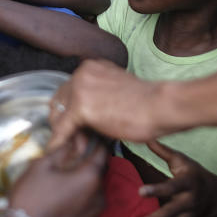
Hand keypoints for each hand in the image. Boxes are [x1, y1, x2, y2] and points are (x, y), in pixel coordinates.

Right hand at [8, 131, 107, 216]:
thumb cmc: (32, 197)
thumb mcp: (41, 166)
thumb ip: (61, 150)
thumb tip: (72, 140)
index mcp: (90, 177)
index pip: (101, 153)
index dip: (95, 142)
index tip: (88, 136)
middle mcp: (99, 196)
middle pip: (97, 173)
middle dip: (86, 165)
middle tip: (68, 161)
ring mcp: (95, 216)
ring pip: (93, 192)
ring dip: (82, 184)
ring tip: (62, 183)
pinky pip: (88, 208)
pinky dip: (80, 201)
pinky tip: (62, 201)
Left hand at [48, 59, 168, 145]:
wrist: (161, 105)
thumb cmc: (149, 101)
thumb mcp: (117, 90)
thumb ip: (99, 96)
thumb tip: (90, 113)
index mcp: (91, 67)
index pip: (69, 89)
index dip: (71, 110)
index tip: (77, 125)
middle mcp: (81, 73)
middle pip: (61, 101)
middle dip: (65, 121)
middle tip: (77, 138)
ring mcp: (79, 89)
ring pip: (60, 115)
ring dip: (66, 132)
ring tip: (77, 147)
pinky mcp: (81, 108)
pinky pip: (62, 128)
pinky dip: (58, 140)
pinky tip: (54, 149)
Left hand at [137, 141, 216, 216]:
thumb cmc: (194, 172)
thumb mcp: (181, 159)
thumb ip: (162, 150)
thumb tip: (145, 135)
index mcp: (187, 183)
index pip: (170, 186)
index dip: (156, 189)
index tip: (139, 191)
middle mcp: (189, 201)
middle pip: (171, 212)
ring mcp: (190, 216)